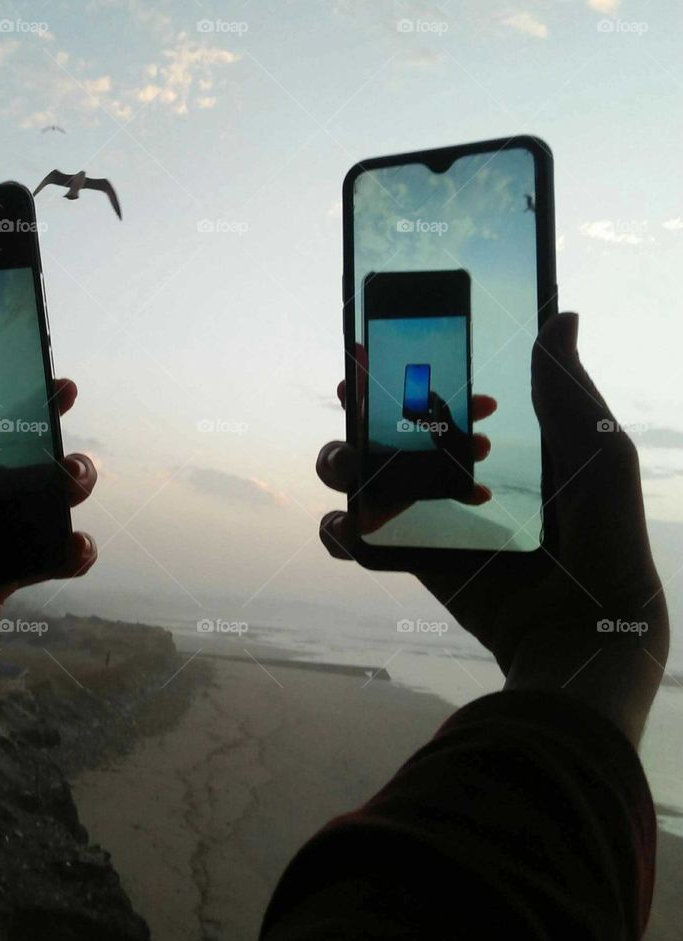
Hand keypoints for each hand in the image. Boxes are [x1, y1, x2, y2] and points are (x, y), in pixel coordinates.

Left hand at [0, 373, 97, 723]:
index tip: (31, 364)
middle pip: (15, 450)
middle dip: (48, 423)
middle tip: (66, 399)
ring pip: (42, 497)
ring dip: (71, 481)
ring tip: (74, 479)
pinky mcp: (2, 579)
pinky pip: (48, 557)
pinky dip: (73, 550)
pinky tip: (76, 546)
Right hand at [318, 313, 668, 742]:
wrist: (587, 626)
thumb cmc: (604, 533)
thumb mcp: (595, 450)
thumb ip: (566, 387)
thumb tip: (563, 315)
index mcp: (497, 442)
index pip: (439, 394)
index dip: (401, 370)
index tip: (376, 347)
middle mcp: (456, 474)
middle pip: (386, 430)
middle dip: (359, 412)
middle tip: (355, 401)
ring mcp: (431, 518)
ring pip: (361, 478)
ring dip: (340, 463)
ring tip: (352, 468)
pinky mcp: (414, 560)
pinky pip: (357, 540)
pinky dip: (336, 530)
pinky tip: (345, 525)